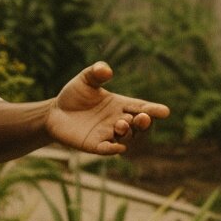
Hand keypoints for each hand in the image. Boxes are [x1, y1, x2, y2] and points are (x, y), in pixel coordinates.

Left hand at [46, 62, 168, 154]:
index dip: (153, 110)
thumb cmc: (74, 95)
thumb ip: (96, 73)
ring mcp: (108, 134)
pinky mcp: (95, 145)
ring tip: (121, 123)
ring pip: (126, 137)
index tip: (165, 111)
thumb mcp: (85, 80)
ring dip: (127, 132)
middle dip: (144, 122)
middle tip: (144, 117)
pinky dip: (113, 149)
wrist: (55, 112)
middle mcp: (118, 120)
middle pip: (138, 125)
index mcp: (120, 105)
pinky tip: (117, 146)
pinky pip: (107, 149)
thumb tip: (106, 70)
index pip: (141, 107)